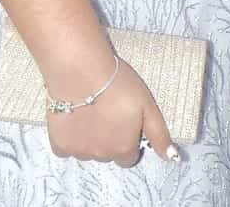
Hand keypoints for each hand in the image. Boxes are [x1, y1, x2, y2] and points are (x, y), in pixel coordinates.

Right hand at [46, 59, 179, 167]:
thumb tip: (171, 158)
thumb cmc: (118, 85)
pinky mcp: (58, 143)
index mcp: (123, 149)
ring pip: (87, 151)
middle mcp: (101, 156)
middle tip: (107, 112)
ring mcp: (78, 151)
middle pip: (107, 154)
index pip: (128, 156)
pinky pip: (65, 148)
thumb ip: (159, 135)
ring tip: (90, 111)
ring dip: (90, 138)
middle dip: (109, 139)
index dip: (128, 139)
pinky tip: (73, 118)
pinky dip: (69, 138)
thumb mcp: (148, 106)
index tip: (125, 121)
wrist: (82, 72)